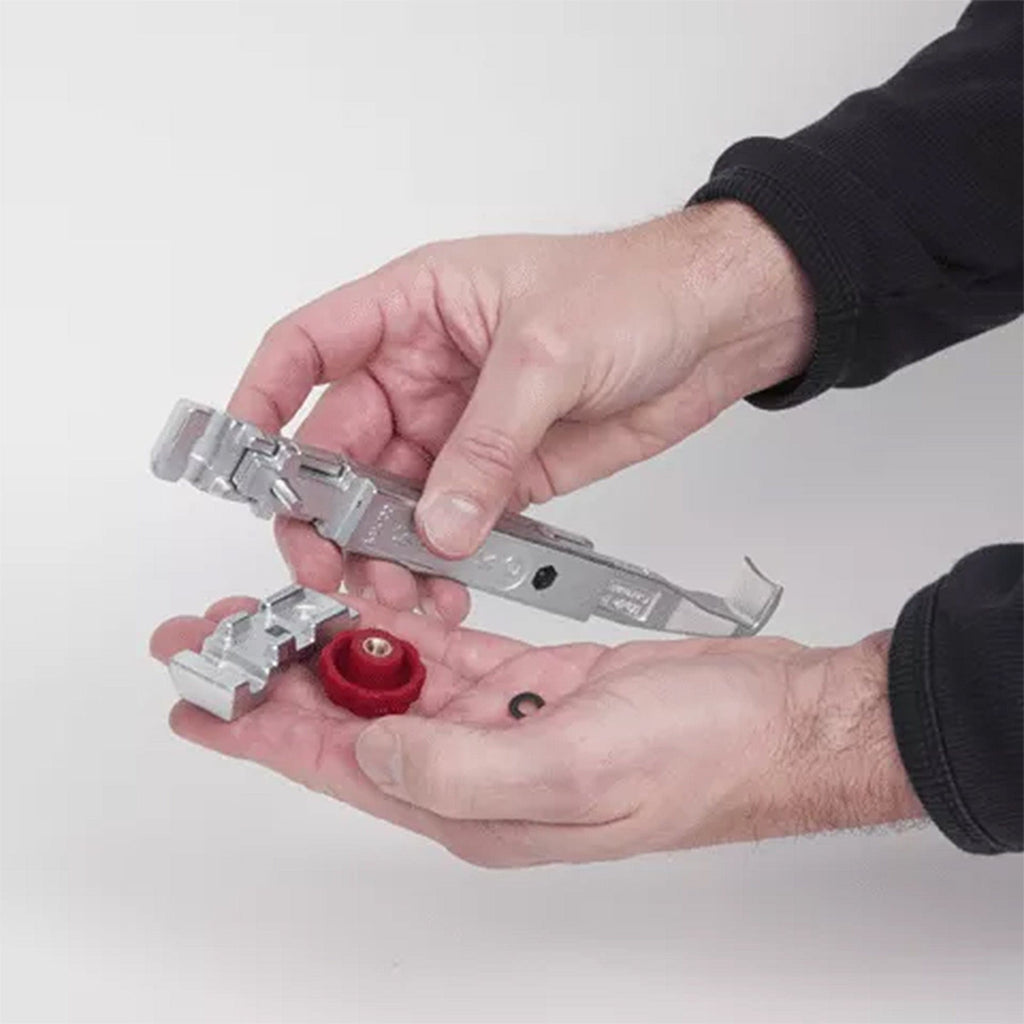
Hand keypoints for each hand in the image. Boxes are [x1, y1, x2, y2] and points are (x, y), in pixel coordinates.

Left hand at [151, 599, 921, 866]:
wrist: (769, 721)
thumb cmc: (696, 761)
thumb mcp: (568, 775)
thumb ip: (456, 768)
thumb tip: (368, 748)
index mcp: (467, 800)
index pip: (334, 763)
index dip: (255, 731)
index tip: (193, 700)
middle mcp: (469, 764)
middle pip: (347, 715)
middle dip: (278, 670)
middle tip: (217, 630)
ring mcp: (498, 720)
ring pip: (390, 674)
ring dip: (335, 637)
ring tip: (280, 601)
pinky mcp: (528, 679)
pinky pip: (444, 645)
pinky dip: (405, 615)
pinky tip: (373, 592)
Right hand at [229, 201, 812, 622]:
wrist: (714, 326)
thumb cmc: (635, 292)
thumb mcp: (549, 352)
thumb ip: (487, 442)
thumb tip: (438, 523)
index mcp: (415, 308)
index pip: (309, 348)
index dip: (263, 402)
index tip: (242, 461)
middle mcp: (425, 372)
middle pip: (342, 447)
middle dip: (327, 510)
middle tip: (327, 563)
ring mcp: (460, 429)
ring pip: (393, 499)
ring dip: (384, 548)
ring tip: (396, 591)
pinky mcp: (502, 475)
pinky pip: (451, 525)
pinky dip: (440, 561)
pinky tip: (442, 587)